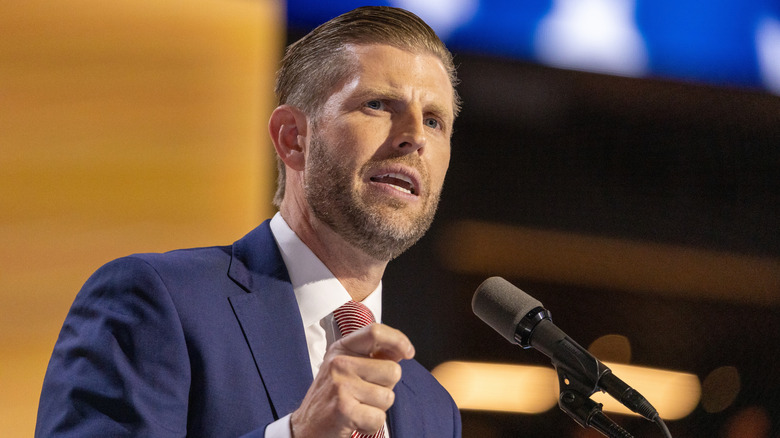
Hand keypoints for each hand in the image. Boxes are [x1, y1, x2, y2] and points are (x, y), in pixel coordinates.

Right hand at [290, 323, 414, 437]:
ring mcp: (341, 385)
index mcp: (341, 349)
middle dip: (386, 387)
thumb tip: (402, 350)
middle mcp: (339, 363)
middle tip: (365, 394)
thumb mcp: (347, 368)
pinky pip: (379, 418)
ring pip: (388, 397)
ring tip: (358, 407)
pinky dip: (371, 425)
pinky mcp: (344, 409)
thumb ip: (373, 357)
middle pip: (392, 370)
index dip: (398, 340)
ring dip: (378, 408)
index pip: (376, 332)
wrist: (306, 427)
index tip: (408, 352)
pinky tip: (355, 421)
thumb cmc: (332, 398)